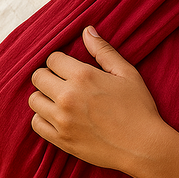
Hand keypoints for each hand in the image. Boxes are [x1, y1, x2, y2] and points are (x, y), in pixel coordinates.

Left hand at [29, 27, 164, 176]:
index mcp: (83, 76)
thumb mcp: (127, 73)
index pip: (52, 59)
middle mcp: (68, 96)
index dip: (60, 62)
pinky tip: (57, 117)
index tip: (69, 69)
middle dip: (48, 76)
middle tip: (62, 83)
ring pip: (34, 100)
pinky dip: (43, 118)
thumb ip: (104, 51)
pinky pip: (36, 124)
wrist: (144, 147)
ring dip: (44, 97)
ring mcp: (62, 120)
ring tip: (59, 100)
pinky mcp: (61, 140)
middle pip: (38, 77)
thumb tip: (87, 30)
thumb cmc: (139, 108)